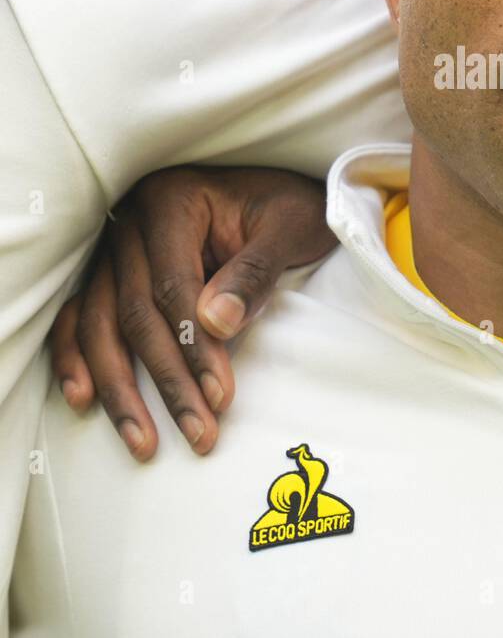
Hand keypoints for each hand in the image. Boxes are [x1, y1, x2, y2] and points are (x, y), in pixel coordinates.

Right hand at [50, 166, 335, 460]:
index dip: (194, 345)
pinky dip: (77, 358)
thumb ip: (254, 272)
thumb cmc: (288, 209)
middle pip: (135, 312)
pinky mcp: (112, 272)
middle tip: (200, 432)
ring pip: (102, 323)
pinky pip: (82, 317)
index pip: (173, 286)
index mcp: (173, 202)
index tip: (219, 396)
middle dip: (167, 380)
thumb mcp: (290, 228)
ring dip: (120, 387)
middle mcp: (132, 223)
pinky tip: (84, 399)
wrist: (281, 195)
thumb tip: (215, 323)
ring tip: (144, 442)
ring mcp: (115, 249)